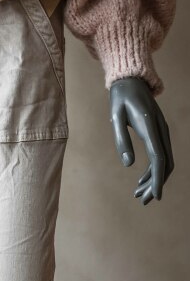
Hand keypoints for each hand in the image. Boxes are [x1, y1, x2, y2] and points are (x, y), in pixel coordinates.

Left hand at [109, 76, 173, 204]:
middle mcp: (161, 130)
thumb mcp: (115, 117)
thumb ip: (121, 139)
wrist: (131, 81)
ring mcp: (162, 132)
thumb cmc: (120, 98)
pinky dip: (153, 170)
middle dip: (155, 184)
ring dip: (154, 179)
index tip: (155, 196)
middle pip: (165, 163)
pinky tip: (141, 180)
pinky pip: (161, 155)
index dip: (158, 178)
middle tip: (141, 200)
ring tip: (138, 194)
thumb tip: (128, 164)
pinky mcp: (159, 133)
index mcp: (149, 126)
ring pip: (165, 161)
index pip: (158, 158)